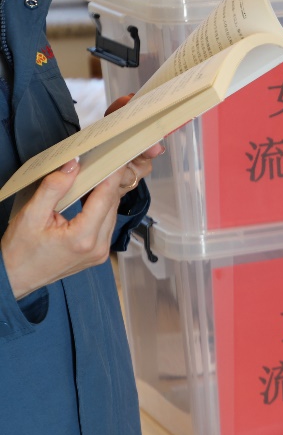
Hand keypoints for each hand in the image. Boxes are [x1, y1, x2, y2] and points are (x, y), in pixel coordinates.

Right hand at [1, 95, 161, 299]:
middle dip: (109, 182)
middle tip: (105, 160)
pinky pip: (106, 225)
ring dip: (106, 196)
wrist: (15, 278)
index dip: (111, 175)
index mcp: (83, 238)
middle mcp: (98, 247)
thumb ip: (53, 188)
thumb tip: (73, 164)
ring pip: (111, 215)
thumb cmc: (19, 249)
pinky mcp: (98, 255)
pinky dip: (102, 209)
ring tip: (98, 175)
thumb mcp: (31, 215)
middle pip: (112, 206)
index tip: (114, 156)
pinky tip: (93, 196)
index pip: (105, 198)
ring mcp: (101, 254)